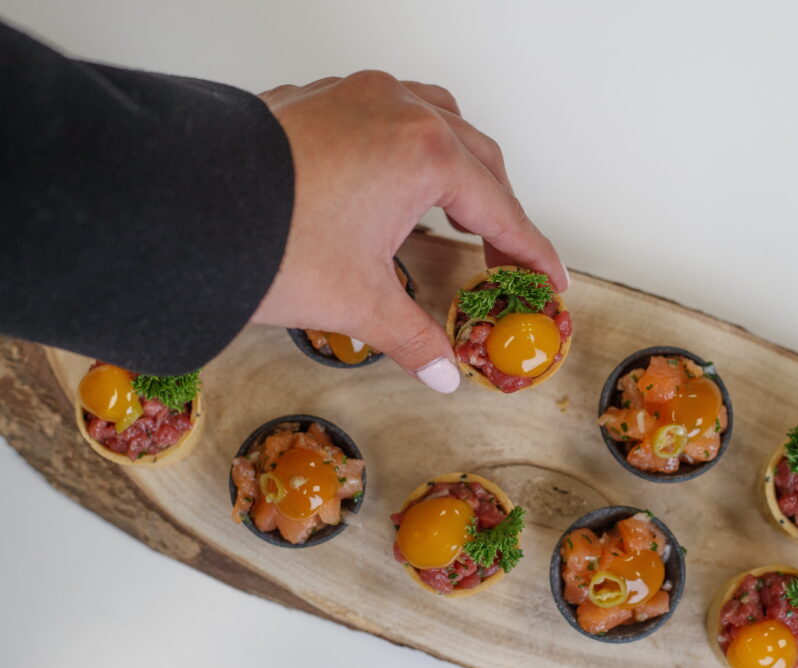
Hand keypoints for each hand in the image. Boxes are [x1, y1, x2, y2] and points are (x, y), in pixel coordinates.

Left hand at [251, 71, 568, 392]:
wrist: (179, 208)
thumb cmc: (270, 244)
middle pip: (477, 156)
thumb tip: (442, 372)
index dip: (530, 250)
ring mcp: (355, 96)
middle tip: (504, 255)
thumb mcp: (357, 300)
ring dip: (456, 160)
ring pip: (434, 116)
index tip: (548, 275)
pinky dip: (405, 143)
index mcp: (424, 154)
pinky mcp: (317, 98)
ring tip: (457, 204)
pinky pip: (384, 110)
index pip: (499, 209)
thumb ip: (412, 335)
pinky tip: (391, 177)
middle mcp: (397, 110)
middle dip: (498, 206)